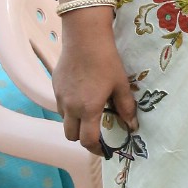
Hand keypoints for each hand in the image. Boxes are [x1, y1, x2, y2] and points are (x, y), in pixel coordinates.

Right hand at [52, 23, 137, 154]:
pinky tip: (81, 93)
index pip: (87, 141)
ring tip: (89, 111)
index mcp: (88, 109)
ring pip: (64, 119)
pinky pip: (60, 104)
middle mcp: (70, 107)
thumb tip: (132, 126)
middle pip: (71, 135)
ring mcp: (60, 96)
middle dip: (83, 138)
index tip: (105, 150)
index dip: (96, 150)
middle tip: (96, 133)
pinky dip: (69, 107)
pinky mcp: (55, 86)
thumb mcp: (121, 85)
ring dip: (75, 122)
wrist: (84, 38)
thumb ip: (126, 108)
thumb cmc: (106, 61)